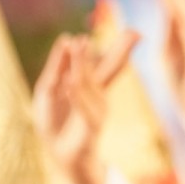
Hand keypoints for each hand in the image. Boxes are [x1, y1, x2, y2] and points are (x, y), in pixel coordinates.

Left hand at [34, 27, 134, 183]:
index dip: (120, 48)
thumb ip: (58, 65)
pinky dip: (76, 95)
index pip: (107, 62)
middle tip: (135, 33)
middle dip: (122, 51)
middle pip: (111, 68)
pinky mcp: (91, 125)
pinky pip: (83, 107)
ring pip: (88, 82)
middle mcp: (98, 94)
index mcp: (91, 84)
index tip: (135, 32)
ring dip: (82, 63)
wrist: (56, 151)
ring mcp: (97, 109)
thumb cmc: (53, 119)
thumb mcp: (49, 87)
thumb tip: (67, 39)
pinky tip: (69, 82)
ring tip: (78, 44)